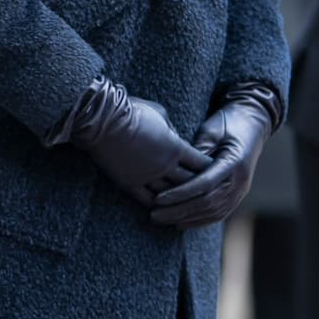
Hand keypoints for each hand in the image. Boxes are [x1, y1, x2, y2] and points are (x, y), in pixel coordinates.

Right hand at [54, 76, 209, 205]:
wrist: (104, 120)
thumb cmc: (132, 111)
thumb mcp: (160, 114)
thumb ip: (171, 129)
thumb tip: (175, 136)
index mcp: (176, 147)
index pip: (200, 163)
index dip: (208, 168)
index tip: (215, 172)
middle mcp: (165, 165)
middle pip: (189, 182)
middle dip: (199, 187)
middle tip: (208, 193)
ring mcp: (147, 176)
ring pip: (170, 194)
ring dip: (180, 199)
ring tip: (186, 203)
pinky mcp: (130, 183)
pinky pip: (147, 199)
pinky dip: (157, 205)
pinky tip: (162, 207)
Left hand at [150, 84, 279, 228]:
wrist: (251, 124)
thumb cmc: (227, 123)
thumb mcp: (211, 130)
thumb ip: (197, 151)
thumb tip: (177, 171)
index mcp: (235, 163)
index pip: (205, 184)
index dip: (181, 194)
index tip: (159, 199)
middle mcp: (240, 181)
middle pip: (207, 203)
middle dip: (179, 211)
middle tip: (154, 215)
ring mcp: (240, 191)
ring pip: (212, 212)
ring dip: (186, 219)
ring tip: (162, 219)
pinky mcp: (236, 196)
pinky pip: (218, 214)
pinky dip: (198, 221)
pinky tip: (180, 223)